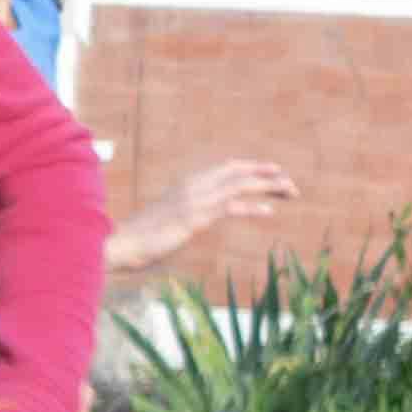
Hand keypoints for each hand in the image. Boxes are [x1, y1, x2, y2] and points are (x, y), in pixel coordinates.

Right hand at [108, 156, 297, 274]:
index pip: (226, 167)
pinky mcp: (194, 217)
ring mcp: (194, 200)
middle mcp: (193, 186)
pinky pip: (229, 207)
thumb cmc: (139, 237)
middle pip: (238, 172)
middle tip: (290, 182)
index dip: (251, 167)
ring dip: (267, 186)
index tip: (272, 172)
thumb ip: (183, 215)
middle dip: (266, 174)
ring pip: (239, 185)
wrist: (121, 243)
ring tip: (290, 190)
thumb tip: (191, 221)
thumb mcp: (166, 221)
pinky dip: (251, 206)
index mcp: (187, 184)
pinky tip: (269, 210)